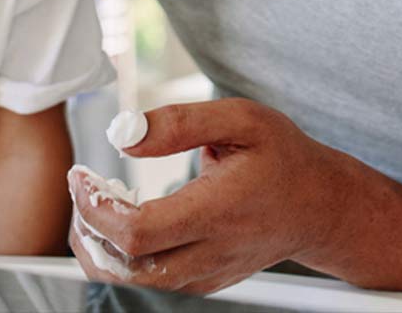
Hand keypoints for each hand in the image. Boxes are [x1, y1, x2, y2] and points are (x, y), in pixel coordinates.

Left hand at [66, 98, 355, 294]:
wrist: (320, 207)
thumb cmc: (284, 160)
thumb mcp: (243, 119)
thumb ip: (182, 123)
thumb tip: (127, 136)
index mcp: (218, 211)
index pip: (137, 232)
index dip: (95, 208)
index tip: (81, 176)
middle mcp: (210, 252)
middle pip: (125, 268)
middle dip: (87, 232)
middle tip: (84, 190)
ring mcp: (206, 274)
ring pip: (133, 281)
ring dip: (100, 247)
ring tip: (100, 203)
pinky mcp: (204, 282)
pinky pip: (150, 281)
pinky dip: (124, 256)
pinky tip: (127, 219)